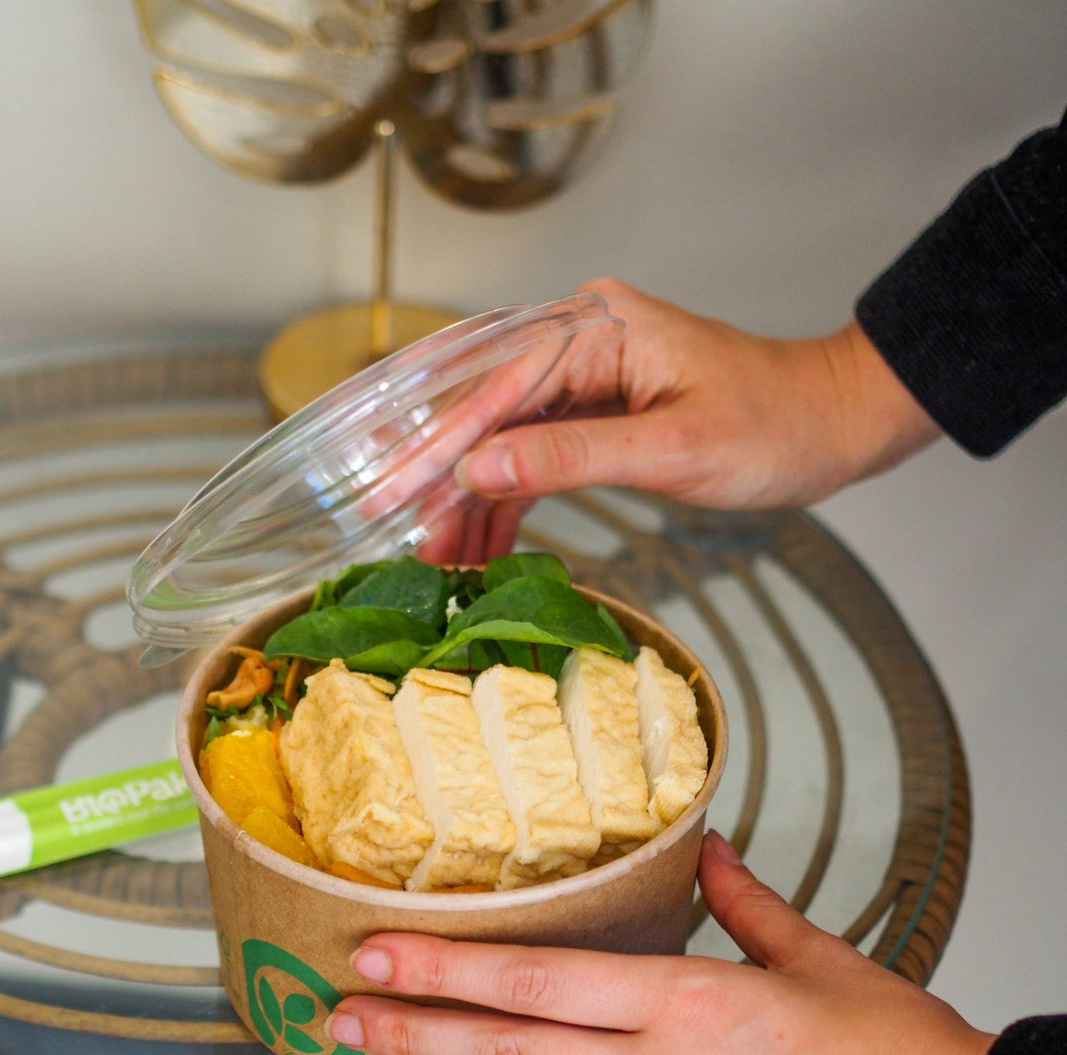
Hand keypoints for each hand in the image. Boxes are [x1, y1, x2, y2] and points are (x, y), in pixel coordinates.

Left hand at [326, 833, 992, 1054]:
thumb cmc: (892, 1050)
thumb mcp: (816, 956)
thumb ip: (741, 902)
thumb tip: (706, 849)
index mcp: (689, 1003)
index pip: (537, 981)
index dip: (447, 970)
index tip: (379, 956)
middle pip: (509, 1050)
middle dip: (411, 1032)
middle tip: (336, 1016)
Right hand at [433, 280, 938, 552]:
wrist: (830, 423)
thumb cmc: (774, 425)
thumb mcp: (673, 450)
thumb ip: (572, 457)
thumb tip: (482, 468)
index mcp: (597, 328)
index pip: (494, 389)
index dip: (438, 448)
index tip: (390, 495)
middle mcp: (580, 339)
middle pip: (485, 413)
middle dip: (443, 481)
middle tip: (405, 540)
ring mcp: (585, 375)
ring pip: (503, 440)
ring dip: (471, 502)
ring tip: (441, 560)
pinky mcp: (595, 410)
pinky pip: (534, 455)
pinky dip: (509, 502)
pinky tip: (482, 546)